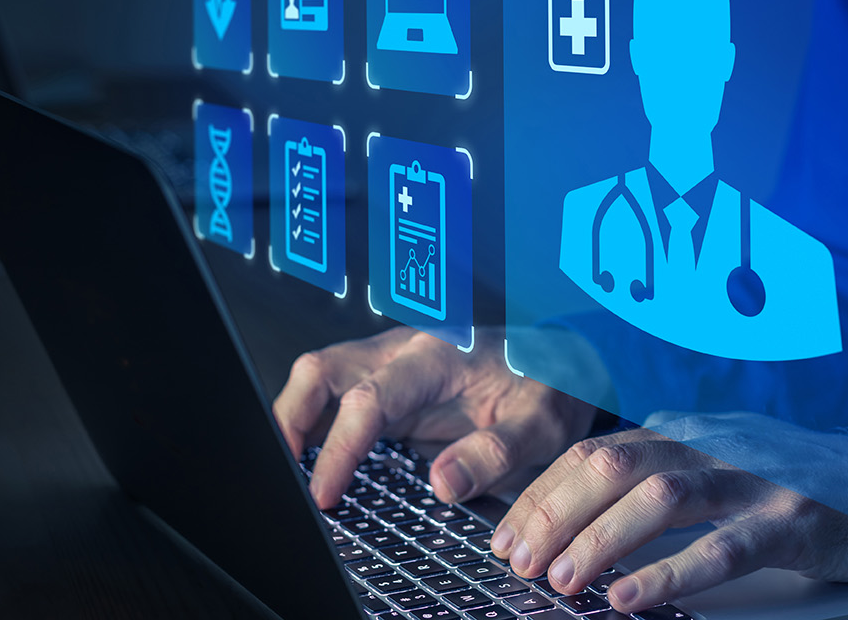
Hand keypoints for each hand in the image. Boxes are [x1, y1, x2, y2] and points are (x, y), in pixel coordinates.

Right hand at [272, 325, 595, 507]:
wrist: (562, 362)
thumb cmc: (551, 384)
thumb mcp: (542, 424)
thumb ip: (495, 452)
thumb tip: (442, 484)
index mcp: (437, 358)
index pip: (370, 398)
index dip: (339, 447)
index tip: (325, 492)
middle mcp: (404, 355)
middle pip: (321, 370)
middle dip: (290, 418)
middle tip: (285, 474)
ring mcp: (392, 369)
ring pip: (320, 380)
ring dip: (297, 421)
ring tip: (293, 474)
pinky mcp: (391, 389)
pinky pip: (338, 400)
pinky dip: (316, 427)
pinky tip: (314, 463)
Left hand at [489, 418, 847, 614]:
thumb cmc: (794, 480)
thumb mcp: (720, 460)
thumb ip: (663, 474)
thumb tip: (582, 510)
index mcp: (687, 430)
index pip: (595, 452)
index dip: (544, 493)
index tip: (507, 534)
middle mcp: (712, 444)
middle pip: (614, 465)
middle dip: (556, 513)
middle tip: (521, 561)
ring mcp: (753, 480)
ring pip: (661, 498)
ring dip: (602, 540)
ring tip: (563, 581)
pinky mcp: (791, 520)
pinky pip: (723, 547)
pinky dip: (671, 573)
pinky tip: (632, 599)